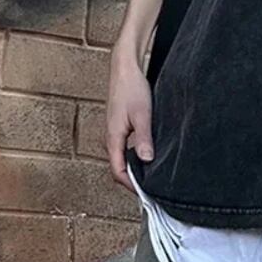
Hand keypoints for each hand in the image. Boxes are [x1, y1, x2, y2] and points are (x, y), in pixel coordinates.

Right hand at [105, 53, 154, 194]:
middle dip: (133, 180)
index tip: (146, 193)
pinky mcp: (119, 126)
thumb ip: (144, 138)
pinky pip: (124, 148)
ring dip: (134, 167)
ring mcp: (114, 132)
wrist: (125, 68)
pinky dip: (134, 155)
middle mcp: (110, 138)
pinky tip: (147, 153)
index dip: (131, 185)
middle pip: (118, 167)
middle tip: (151, 187)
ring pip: (122, 157)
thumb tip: (147, 160)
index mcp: (112, 138)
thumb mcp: (142, 115)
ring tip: (151, 173)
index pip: (117, 172)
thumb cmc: (131, 88)